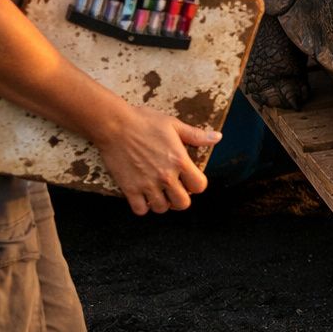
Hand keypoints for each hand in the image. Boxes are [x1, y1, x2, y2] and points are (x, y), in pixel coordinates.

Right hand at [95, 104, 214, 214]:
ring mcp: (146, 184)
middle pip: (182, 203)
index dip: (197, 184)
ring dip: (162, 203)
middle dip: (181, 198)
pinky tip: (143, 196)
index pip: (199, 186)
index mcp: (179, 161)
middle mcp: (165, 176)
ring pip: (161, 208)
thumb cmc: (144, 122)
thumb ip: (196, 135)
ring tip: (159, 192)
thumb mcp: (174, 125)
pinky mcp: (129, 188)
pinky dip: (142, 206)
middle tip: (175, 189)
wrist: (115, 125)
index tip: (190, 179)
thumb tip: (217, 137)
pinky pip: (140, 210)